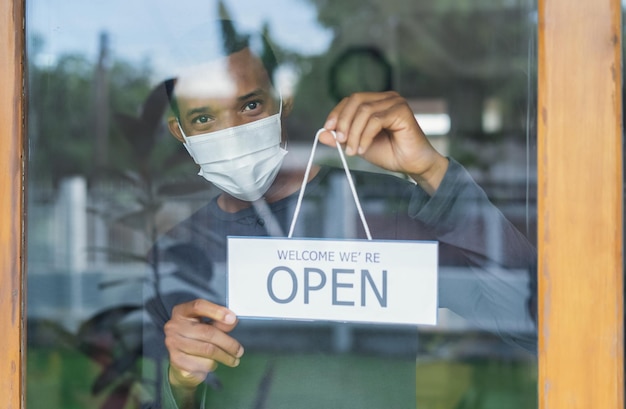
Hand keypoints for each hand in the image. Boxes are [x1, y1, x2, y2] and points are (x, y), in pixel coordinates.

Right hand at [164, 299, 243, 389]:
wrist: (180, 360)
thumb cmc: (196, 338)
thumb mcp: (207, 324)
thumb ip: (219, 321)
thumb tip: (232, 321)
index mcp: (182, 312)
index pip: (198, 306)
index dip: (217, 311)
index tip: (233, 319)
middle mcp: (174, 326)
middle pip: (207, 332)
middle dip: (228, 343)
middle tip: (239, 351)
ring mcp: (173, 343)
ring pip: (208, 350)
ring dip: (224, 357)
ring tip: (232, 359)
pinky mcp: (176, 360)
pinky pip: (202, 364)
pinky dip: (212, 365)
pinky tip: (213, 363)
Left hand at [320, 91, 448, 194]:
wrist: (413, 165)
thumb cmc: (390, 153)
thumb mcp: (358, 145)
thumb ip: (341, 139)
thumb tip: (321, 134)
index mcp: (376, 102)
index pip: (351, 100)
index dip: (337, 113)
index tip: (328, 129)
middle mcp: (386, 98)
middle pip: (356, 100)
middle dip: (343, 121)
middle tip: (339, 141)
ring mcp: (395, 102)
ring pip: (364, 111)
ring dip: (354, 133)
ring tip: (352, 151)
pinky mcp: (402, 110)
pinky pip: (376, 120)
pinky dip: (365, 136)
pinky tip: (363, 149)